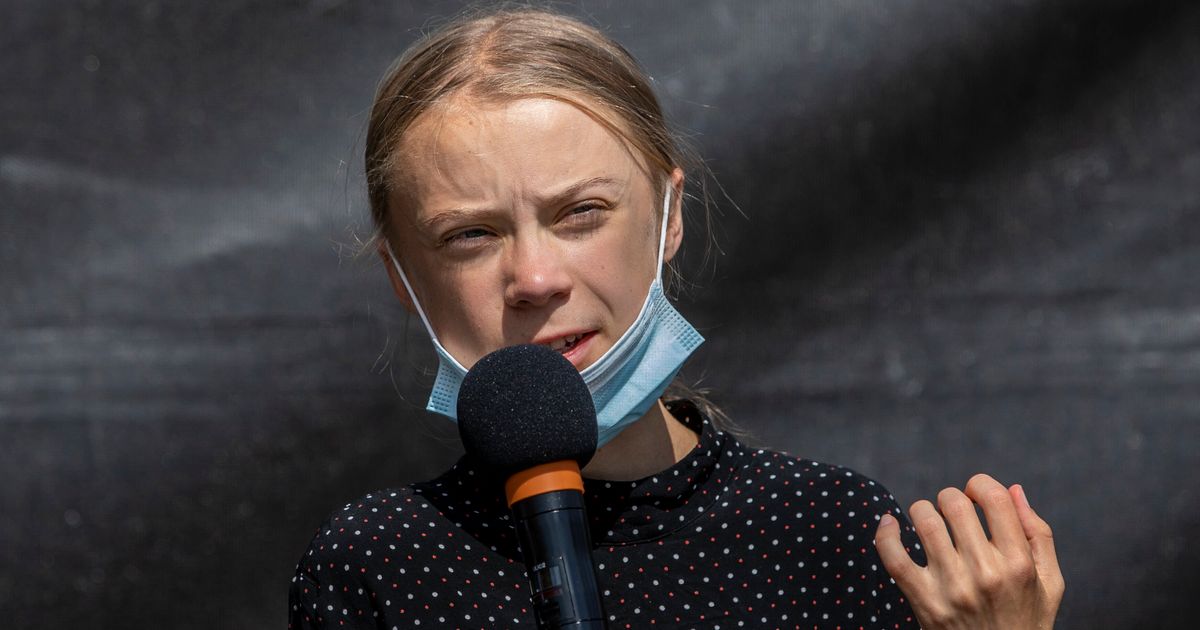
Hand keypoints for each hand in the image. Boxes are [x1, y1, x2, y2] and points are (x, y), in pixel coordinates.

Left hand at [874, 474, 1063, 629]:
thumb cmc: (1025, 620)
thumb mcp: (1049, 583)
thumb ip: (1038, 534)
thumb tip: (1014, 489)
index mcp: (1019, 564)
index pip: (994, 499)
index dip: (980, 484)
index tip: (975, 494)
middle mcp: (985, 574)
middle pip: (955, 505)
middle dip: (951, 497)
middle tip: (953, 511)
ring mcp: (952, 589)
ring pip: (924, 522)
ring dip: (922, 510)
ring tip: (929, 520)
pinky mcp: (924, 603)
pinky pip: (893, 558)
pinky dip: (885, 534)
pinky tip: (888, 524)